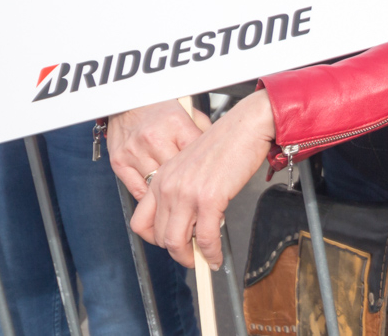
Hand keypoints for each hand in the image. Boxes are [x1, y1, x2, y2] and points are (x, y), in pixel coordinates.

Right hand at [108, 100, 210, 200]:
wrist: (129, 102)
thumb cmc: (161, 109)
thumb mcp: (189, 113)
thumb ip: (203, 133)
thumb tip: (219, 154)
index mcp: (176, 123)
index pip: (196, 156)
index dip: (204, 172)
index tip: (209, 181)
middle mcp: (154, 138)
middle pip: (177, 175)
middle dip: (187, 187)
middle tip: (196, 195)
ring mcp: (135, 151)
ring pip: (157, 186)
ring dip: (168, 195)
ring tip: (179, 200)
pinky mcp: (120, 162)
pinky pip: (137, 190)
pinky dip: (150, 199)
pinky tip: (159, 199)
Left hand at [129, 90, 274, 268]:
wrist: (246, 127)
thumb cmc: (225, 143)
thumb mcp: (191, 165)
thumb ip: (182, 189)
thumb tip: (189, 220)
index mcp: (162, 177)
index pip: (140, 222)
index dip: (154, 239)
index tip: (168, 243)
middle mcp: (168, 186)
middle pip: (159, 236)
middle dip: (176, 251)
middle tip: (191, 254)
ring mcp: (187, 194)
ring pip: (176, 243)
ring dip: (189, 258)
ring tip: (202, 260)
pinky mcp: (209, 199)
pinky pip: (205, 238)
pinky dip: (211, 253)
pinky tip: (216, 256)